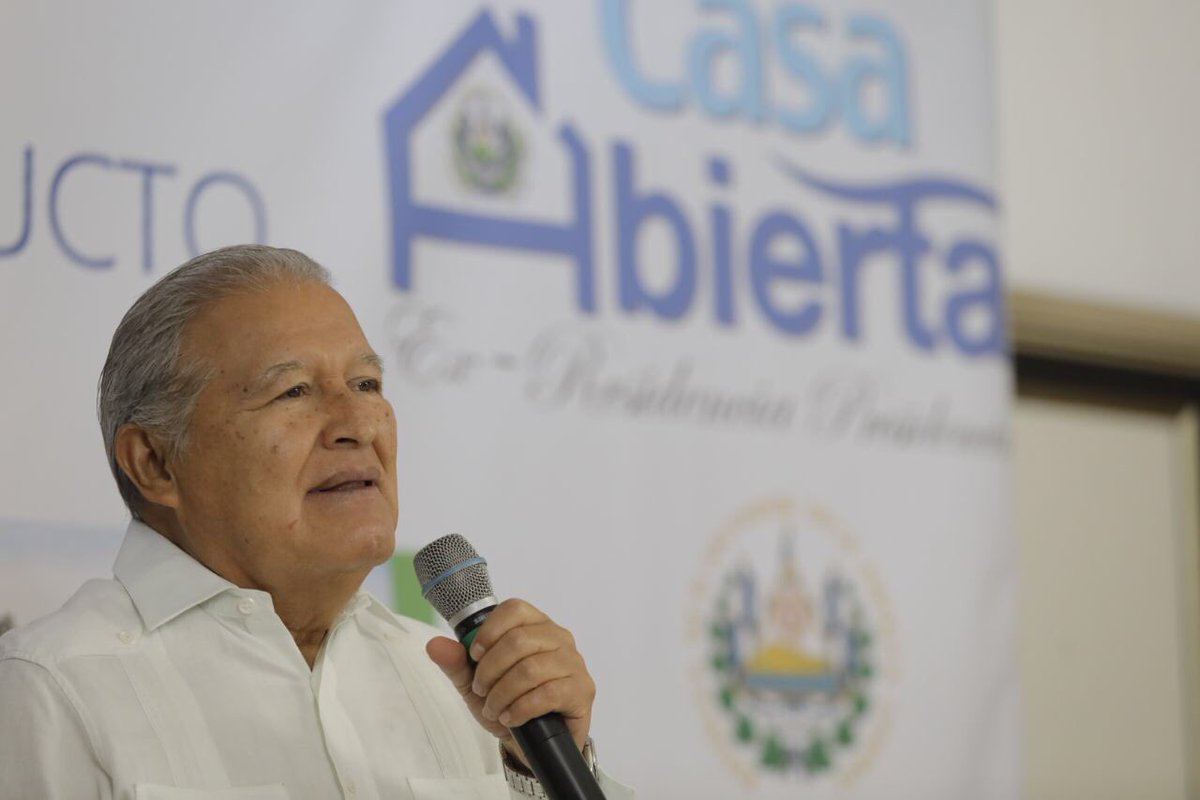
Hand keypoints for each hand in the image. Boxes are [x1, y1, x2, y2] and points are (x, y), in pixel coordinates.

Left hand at [425, 598, 595, 766]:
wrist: (533, 744)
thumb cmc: (510, 704)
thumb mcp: (476, 684)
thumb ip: (457, 663)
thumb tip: (434, 644)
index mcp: (536, 625)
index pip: (514, 609)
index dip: (489, 632)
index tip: (475, 656)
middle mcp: (559, 638)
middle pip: (519, 640)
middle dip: (490, 670)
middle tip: (481, 690)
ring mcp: (573, 663)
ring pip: (530, 669)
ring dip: (503, 694)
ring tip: (494, 709)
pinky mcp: (582, 690)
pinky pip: (548, 693)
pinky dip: (521, 708)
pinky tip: (511, 718)